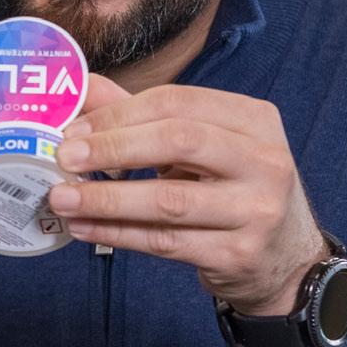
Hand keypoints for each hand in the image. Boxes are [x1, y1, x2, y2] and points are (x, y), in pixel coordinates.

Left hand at [45, 86, 327, 316]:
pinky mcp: (237, 255)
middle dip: (113, 147)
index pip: (178, 102)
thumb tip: (82, 88)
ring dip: (106, 199)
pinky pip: (165, 242)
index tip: (75, 127)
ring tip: (62, 197)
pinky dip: (117, 233)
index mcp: (255, 120)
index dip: (120, 113)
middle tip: (64, 157)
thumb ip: (144, 116)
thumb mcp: (203, 146)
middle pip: (179, 141)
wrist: (285, 258)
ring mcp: (255, 211)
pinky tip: (84, 227)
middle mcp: (265, 162)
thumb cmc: (234, 189)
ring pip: (168, 201)